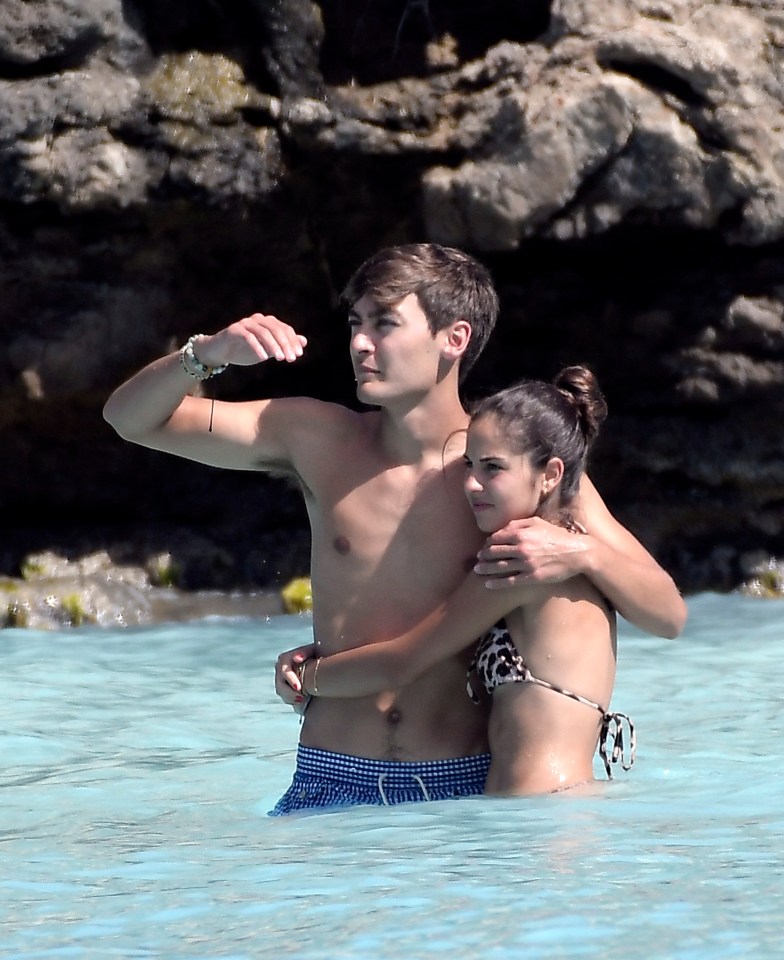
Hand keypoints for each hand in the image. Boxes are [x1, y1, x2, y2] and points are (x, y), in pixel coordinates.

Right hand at [196, 313, 307, 367]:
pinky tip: (263, 358)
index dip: (293, 341)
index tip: (298, 355)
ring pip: (264, 332)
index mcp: (267, 323)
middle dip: (285, 344)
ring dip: (274, 346)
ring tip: (280, 359)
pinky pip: (249, 337)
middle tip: (291, 359)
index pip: (285, 329)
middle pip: (276, 329)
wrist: (219, 352)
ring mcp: (245, 323)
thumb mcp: (268, 350)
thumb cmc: (244, 350)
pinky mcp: (234, 330)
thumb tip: (304, 341)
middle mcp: (257, 320)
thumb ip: (284, 344)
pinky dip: (257, 347)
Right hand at [275, 643, 316, 708]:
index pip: (284, 671)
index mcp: (285, 659)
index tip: (298, 687)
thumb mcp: (313, 649)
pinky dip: (294, 702)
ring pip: (283, 694)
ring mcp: (282, 681)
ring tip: (304, 702)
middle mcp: (280, 670)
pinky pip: (287, 699)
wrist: (320, 660)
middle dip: (290, 694)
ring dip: (291, 699)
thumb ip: (304, 652)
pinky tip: (303, 704)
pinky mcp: (287, 690)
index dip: (290, 680)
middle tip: (302, 699)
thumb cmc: (318, 652)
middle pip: (280, 686)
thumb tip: (297, 658)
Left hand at [473, 516, 588, 587]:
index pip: (496, 538)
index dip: (488, 543)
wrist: (576, 552)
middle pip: (495, 552)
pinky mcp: (532, 577)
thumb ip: (518, 523)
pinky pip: (510, 581)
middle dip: (483, 555)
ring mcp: (526, 564)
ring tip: (477, 570)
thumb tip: (502, 529)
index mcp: (521, 533)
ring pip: (500, 567)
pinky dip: (497, 583)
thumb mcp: (537, 522)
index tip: (485, 546)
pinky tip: (488, 584)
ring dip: (486, 569)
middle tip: (478, 559)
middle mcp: (522, 548)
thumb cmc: (556, 535)